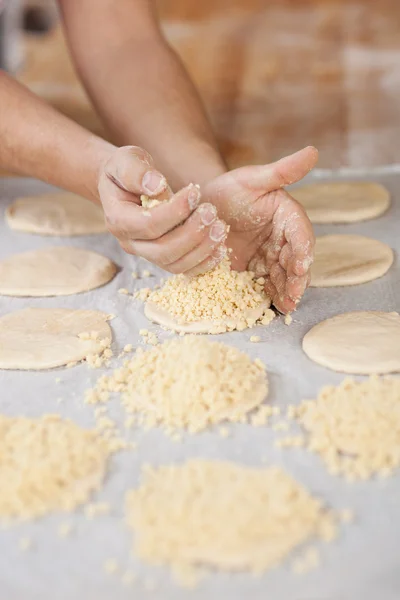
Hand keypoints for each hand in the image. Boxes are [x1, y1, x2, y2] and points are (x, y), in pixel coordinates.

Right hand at [98, 146, 228, 274]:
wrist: (125, 186)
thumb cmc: (127, 170)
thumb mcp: (126, 160)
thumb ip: (136, 171)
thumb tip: (156, 185)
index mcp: (117, 220)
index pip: (148, 224)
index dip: (174, 211)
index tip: (195, 192)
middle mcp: (130, 243)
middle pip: (162, 250)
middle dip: (191, 233)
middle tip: (211, 212)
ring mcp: (146, 254)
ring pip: (175, 264)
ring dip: (202, 249)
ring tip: (220, 228)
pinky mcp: (163, 258)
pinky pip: (184, 269)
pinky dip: (204, 263)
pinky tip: (221, 248)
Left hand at [201, 147, 318, 312]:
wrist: (204, 207)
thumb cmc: (230, 189)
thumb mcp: (252, 178)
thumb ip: (281, 170)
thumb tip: (313, 152)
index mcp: (287, 217)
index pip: (301, 234)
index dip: (303, 250)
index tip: (301, 265)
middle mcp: (281, 239)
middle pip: (294, 261)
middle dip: (296, 279)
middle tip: (294, 296)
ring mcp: (267, 257)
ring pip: (282, 276)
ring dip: (286, 291)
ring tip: (285, 306)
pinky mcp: (251, 270)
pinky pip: (263, 284)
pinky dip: (268, 295)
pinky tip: (269, 307)